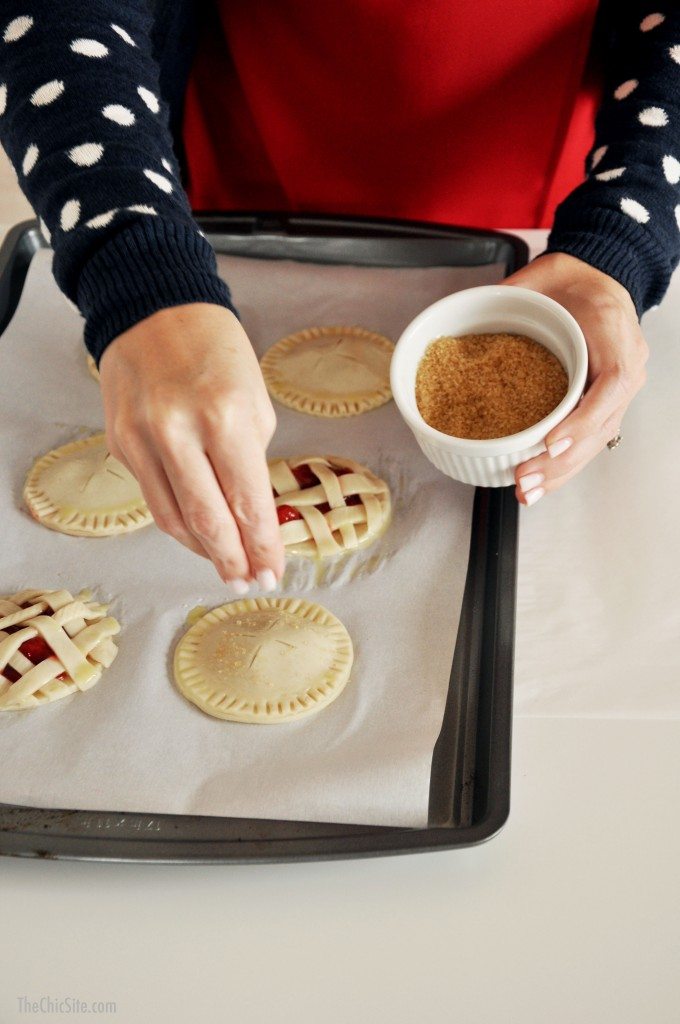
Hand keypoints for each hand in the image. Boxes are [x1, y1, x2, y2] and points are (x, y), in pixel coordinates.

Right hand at [99, 303, 284, 591]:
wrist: (155, 308)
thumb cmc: (216, 350)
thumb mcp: (255, 399)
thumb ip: (250, 459)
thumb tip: (251, 513)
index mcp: (226, 417)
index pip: (248, 502)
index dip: (263, 547)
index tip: (273, 573)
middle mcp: (179, 431)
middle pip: (208, 521)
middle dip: (233, 560)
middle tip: (247, 582)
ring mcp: (143, 439)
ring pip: (172, 518)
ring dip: (202, 550)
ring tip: (225, 566)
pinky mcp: (120, 442)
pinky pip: (152, 496)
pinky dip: (176, 521)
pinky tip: (196, 532)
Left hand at [504, 252, 648, 504]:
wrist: (600, 277)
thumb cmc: (575, 278)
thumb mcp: (544, 275)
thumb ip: (514, 291)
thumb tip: (471, 303)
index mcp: (614, 334)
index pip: (612, 384)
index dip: (582, 420)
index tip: (551, 443)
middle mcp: (626, 366)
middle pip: (602, 426)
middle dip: (562, 461)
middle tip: (525, 479)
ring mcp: (618, 390)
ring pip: (597, 442)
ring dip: (561, 472)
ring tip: (527, 491)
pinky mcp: (604, 403)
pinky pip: (589, 440)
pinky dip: (563, 464)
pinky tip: (539, 483)